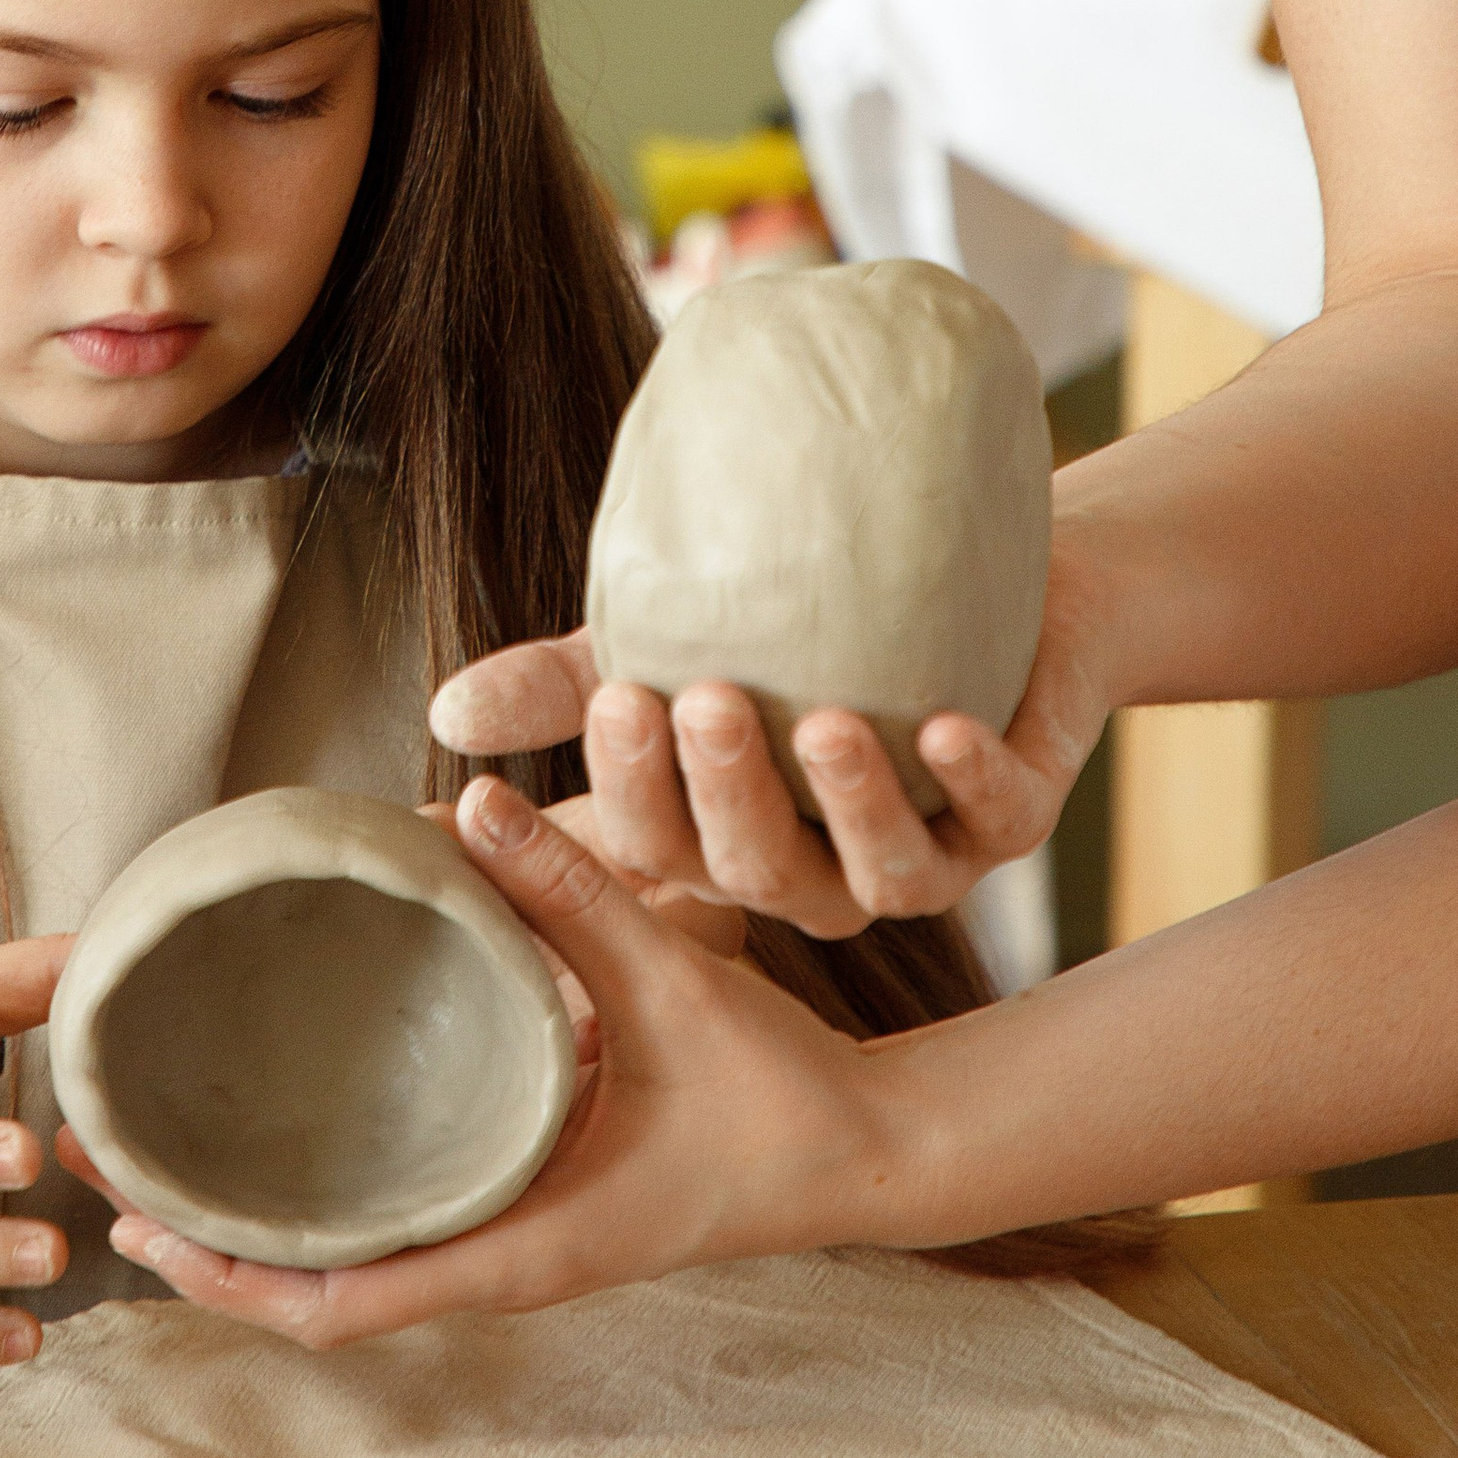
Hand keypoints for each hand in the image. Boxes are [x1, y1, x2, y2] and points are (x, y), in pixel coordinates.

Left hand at [83, 777, 902, 1346]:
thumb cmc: (777, 1092)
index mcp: (524, 1247)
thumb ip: (575, 890)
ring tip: (153, 1143)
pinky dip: (325, 1195)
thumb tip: (471, 799)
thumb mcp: (672, 980)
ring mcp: (513, 1242)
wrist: (862, 1154)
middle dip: (205, 1244)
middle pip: (317, 1292)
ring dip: (253, 1223)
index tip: (141, 1222)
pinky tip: (283, 1126)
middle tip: (98, 1155)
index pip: (344, 1303)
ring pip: (352, 1265)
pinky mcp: (529, 1209)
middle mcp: (501, 1262)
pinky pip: (401, 1224)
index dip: (231, 1275)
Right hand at [430, 565, 1113, 932]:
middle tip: (703, 698)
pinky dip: (972, 778)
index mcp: (728, 847)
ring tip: (829, 725)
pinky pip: (998, 822)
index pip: (666, 848)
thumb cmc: (800, 628)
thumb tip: (444, 711)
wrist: (974, 585)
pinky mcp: (1013, 816)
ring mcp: (921, 853)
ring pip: (882, 873)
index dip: (637, 789)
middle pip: (763, 872)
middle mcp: (819, 871)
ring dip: (854, 801)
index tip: (617, 700)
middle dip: (731, 793)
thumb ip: (566, 683)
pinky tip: (946, 730)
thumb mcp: (673, 640)